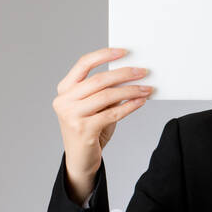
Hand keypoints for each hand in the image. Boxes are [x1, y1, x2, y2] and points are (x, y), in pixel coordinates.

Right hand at [53, 47, 151, 203]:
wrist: (80, 160)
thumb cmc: (89, 129)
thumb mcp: (94, 107)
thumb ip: (104, 91)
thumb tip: (130, 73)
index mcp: (64, 89)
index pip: (83, 64)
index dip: (104, 55)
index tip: (124, 52)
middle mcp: (64, 100)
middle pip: (99, 80)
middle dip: (124, 74)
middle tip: (143, 72)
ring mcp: (71, 116)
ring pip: (107, 96)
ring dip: (131, 90)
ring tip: (146, 88)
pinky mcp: (83, 130)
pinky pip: (112, 113)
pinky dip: (129, 106)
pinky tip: (140, 101)